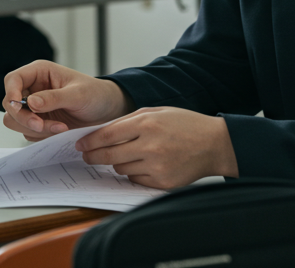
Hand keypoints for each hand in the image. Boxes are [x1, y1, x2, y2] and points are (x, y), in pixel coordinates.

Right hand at [2, 60, 128, 139]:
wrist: (107, 111)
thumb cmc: (95, 94)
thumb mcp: (78, 94)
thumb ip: (54, 98)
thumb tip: (31, 102)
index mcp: (39, 73)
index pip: (13, 80)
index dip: (11, 92)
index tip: (19, 106)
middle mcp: (33, 89)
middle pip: (10, 104)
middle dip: (25, 117)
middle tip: (41, 125)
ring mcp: (34, 107)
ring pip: (16, 121)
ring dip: (35, 128)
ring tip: (60, 128)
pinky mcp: (39, 122)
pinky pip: (28, 132)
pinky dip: (42, 135)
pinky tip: (60, 131)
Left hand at [74, 106, 237, 188]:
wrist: (214, 144)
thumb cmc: (184, 124)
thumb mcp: (155, 111)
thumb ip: (128, 121)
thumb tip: (100, 133)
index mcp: (147, 124)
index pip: (107, 135)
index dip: (89, 142)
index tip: (80, 145)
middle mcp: (150, 146)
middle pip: (108, 156)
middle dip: (93, 156)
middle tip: (87, 156)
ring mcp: (157, 167)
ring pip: (120, 169)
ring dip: (117, 163)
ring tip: (125, 155)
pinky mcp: (162, 182)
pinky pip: (135, 180)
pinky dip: (133, 173)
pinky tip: (142, 164)